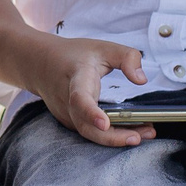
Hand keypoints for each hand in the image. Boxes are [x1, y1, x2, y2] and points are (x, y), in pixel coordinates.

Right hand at [25, 37, 155, 147]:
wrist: (40, 64)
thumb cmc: (74, 55)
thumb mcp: (103, 47)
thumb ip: (127, 57)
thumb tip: (141, 80)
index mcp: (76, 78)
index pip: (80, 98)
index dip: (91, 112)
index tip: (105, 123)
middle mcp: (67, 101)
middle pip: (86, 126)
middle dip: (112, 137)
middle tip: (140, 137)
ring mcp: (66, 115)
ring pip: (90, 133)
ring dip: (117, 138)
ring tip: (145, 133)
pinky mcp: (70, 122)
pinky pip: (90, 133)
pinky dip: (111, 135)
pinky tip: (132, 132)